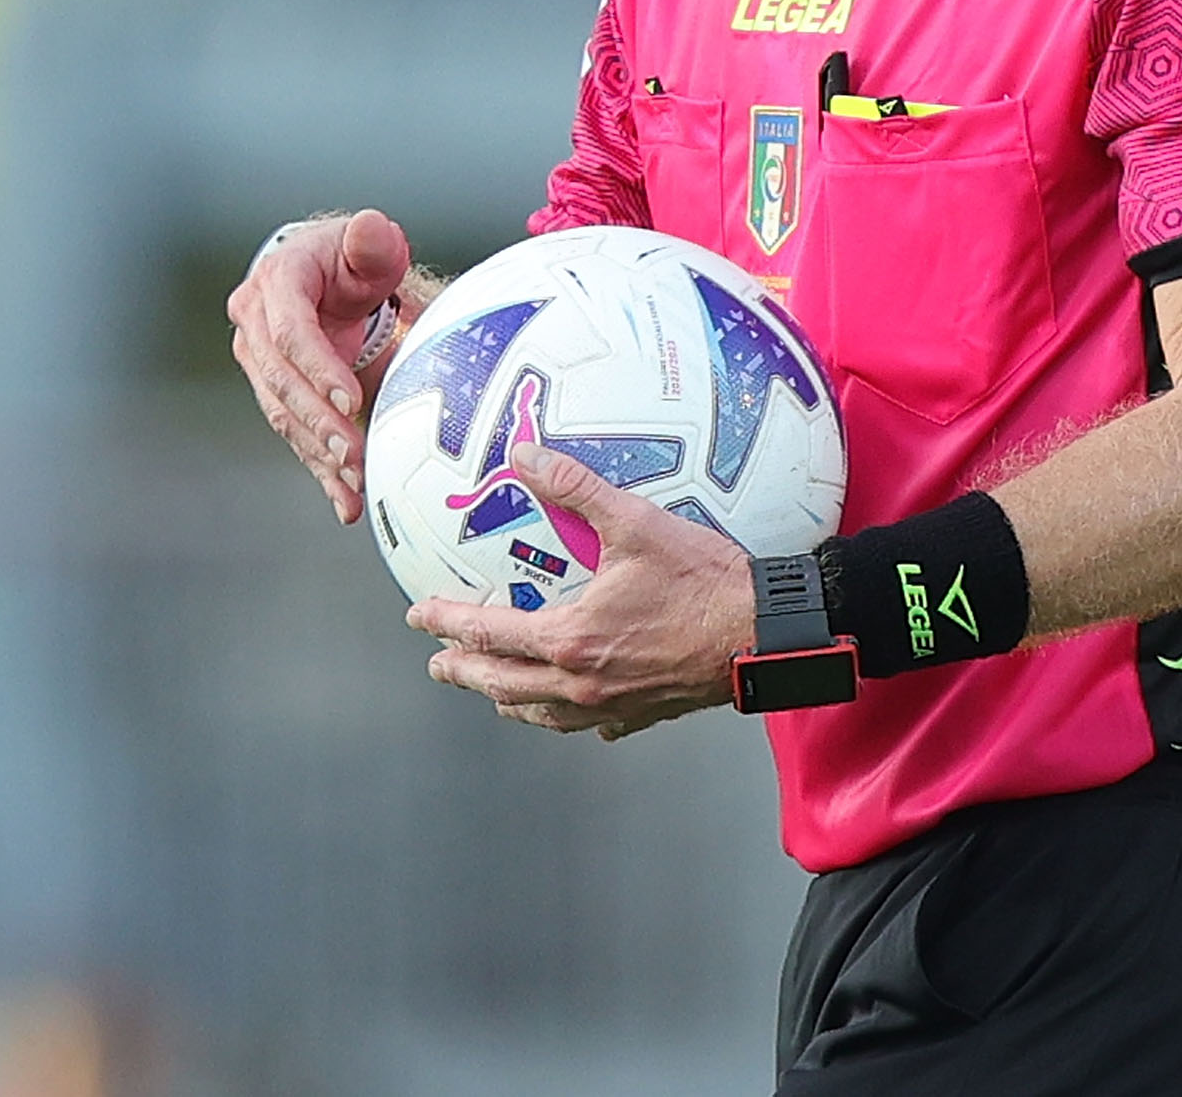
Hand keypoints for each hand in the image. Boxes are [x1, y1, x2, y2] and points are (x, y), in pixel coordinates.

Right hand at [226, 208, 412, 523]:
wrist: (330, 275)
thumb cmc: (353, 258)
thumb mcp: (368, 244)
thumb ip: (372, 239)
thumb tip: (368, 229)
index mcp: (276, 285)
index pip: (291, 332)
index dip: (318, 367)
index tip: (350, 399)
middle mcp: (256, 327)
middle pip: (281, 382)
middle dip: (317, 422)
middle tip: (353, 454)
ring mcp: (261, 364)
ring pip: (284, 415)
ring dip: (318, 453)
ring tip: (353, 483)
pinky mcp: (276, 394)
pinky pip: (296, 435)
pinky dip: (320, 470)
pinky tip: (343, 501)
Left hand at [413, 445, 754, 739]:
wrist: (761, 633)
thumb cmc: (703, 582)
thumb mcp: (636, 523)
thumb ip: (576, 488)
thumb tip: (527, 455)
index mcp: (570, 638)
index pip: (486, 634)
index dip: (445, 622)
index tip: (419, 616)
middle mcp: (580, 682)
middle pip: (500, 685)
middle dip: (462, 671)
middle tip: (438, 662)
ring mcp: (610, 706)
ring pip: (538, 714)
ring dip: (506, 699)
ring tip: (493, 689)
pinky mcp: (641, 714)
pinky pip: (589, 726)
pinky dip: (565, 717)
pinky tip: (570, 709)